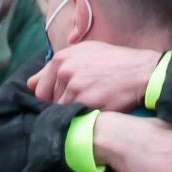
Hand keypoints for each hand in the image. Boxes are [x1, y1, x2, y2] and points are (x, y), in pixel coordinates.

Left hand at [29, 42, 160, 109]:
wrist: (141, 71)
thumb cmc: (113, 61)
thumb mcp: (84, 52)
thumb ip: (57, 65)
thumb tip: (31, 83)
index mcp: (61, 59)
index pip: (39, 89)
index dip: (49, 98)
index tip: (62, 100)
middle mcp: (65, 72)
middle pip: (50, 103)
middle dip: (61, 106)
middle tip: (80, 103)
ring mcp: (76, 89)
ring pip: (62, 112)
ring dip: (73, 113)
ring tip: (90, 106)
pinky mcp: (88, 104)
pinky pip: (76, 118)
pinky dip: (83, 119)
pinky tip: (95, 112)